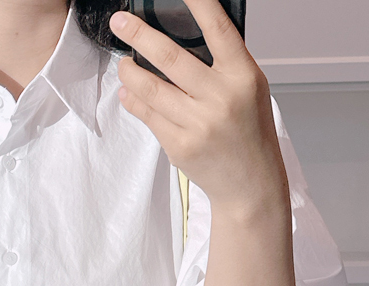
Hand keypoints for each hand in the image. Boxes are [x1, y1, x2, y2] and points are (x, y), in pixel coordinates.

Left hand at [109, 0, 295, 285]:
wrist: (249, 184)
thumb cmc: (248, 132)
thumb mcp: (248, 88)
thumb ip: (222, 63)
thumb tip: (180, 37)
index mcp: (243, 77)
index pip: (218, 30)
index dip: (198, 5)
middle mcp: (220, 98)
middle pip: (170, 58)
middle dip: (139, 36)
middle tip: (120, 22)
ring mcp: (198, 124)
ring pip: (150, 89)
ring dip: (130, 72)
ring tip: (123, 63)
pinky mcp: (179, 146)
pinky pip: (149, 117)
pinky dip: (135, 102)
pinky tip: (129, 93)